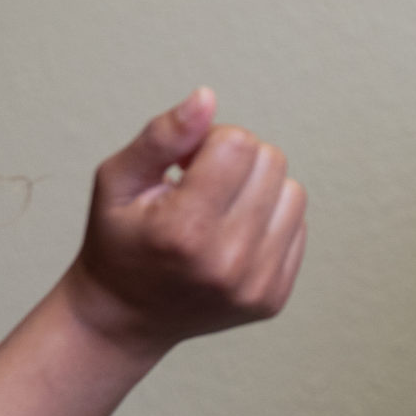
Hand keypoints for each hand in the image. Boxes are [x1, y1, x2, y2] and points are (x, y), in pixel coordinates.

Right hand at [64, 88, 308, 358]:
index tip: (184, 167)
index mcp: (184, 229)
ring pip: (293, 192)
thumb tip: (207, 98)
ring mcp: (255, 286)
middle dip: (237, 161)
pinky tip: (233, 236)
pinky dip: (270, 221)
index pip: (238, 143)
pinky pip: (298, 227)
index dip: (210, 142)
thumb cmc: (118, 241)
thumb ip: (161, 136)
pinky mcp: (273, 298)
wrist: (124, 318)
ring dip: (259, 189)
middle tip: (199, 188)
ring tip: (218, 211)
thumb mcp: (118, 180)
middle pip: (270, 162)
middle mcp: (227, 262)